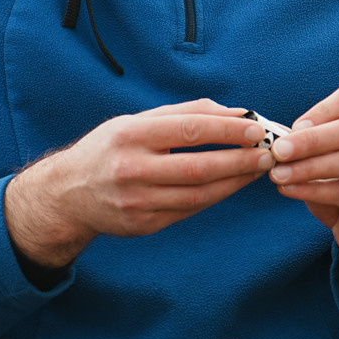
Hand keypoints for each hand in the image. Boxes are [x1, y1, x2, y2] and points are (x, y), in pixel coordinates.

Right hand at [5, 99, 269, 273]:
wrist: (68, 194)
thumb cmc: (111, 148)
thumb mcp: (138, 121)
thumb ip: (187, 113)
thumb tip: (238, 114)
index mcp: (130, 135)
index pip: (189, 131)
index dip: (227, 131)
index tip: (257, 130)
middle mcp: (131, 169)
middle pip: (198, 168)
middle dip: (239, 161)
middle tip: (269, 154)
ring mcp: (136, 202)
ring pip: (198, 195)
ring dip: (234, 183)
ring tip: (258, 170)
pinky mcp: (143, 225)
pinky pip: (189, 210)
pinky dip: (216, 197)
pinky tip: (233, 185)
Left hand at [268, 83, 338, 301]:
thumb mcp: (324, 160)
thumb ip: (307, 147)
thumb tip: (275, 137)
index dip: (323, 108)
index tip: (293, 127)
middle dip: (310, 140)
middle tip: (278, 150)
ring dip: (308, 167)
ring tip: (278, 174)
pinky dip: (312, 190)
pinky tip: (289, 190)